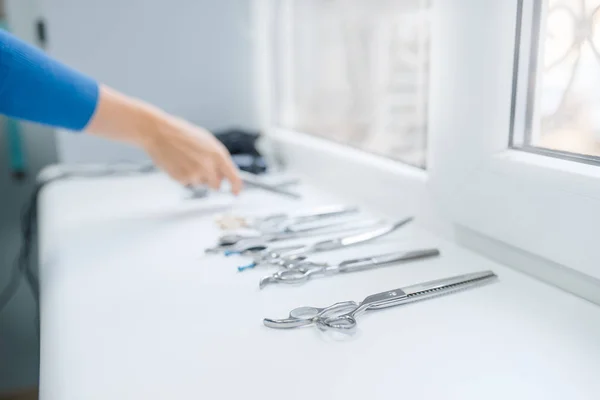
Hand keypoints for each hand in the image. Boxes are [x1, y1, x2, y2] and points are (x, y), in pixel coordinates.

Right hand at [86, 85, 241, 193]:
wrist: (158, 133)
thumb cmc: (182, 134)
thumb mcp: (206, 141)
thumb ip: (217, 158)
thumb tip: (224, 174)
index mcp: (217, 154)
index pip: (233, 176)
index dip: (236, 187)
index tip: (236, 192)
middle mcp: (208, 166)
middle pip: (216, 185)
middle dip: (212, 181)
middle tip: (202, 170)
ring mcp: (195, 174)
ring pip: (200, 184)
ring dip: (196, 177)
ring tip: (185, 160)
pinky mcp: (182, 179)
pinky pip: (187, 183)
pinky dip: (184, 176)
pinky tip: (177, 163)